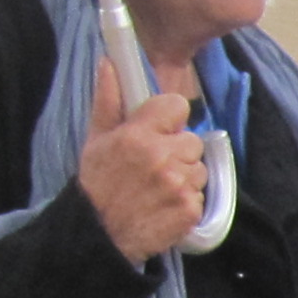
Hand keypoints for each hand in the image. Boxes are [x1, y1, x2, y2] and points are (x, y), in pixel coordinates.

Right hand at [78, 57, 207, 264]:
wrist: (98, 235)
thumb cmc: (96, 185)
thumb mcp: (96, 139)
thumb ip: (108, 100)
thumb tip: (110, 63)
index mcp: (138, 135)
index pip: (177, 106)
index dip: (170, 118)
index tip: (159, 130)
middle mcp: (162, 157)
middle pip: (192, 140)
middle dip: (178, 151)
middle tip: (154, 166)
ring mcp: (179, 185)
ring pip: (199, 168)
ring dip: (184, 177)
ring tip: (157, 189)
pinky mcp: (190, 210)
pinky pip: (200, 195)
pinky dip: (187, 201)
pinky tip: (164, 206)